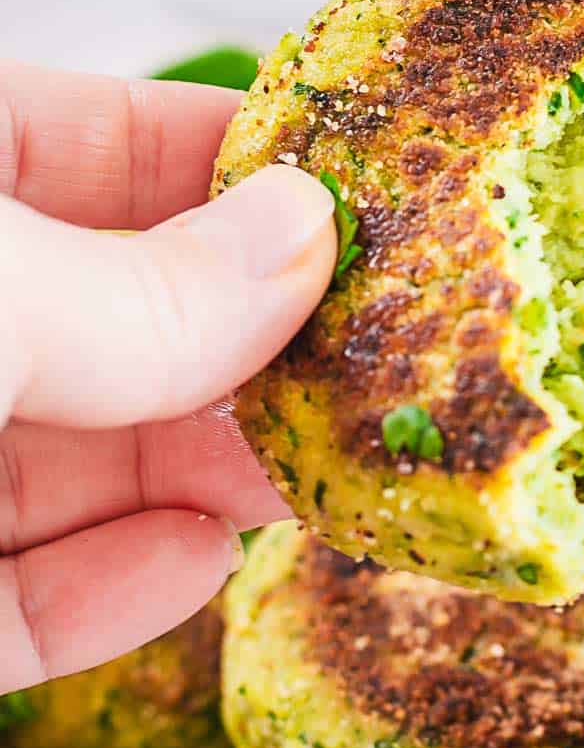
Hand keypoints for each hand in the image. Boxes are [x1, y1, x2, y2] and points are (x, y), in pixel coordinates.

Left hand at [0, 61, 334, 691]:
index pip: (93, 142)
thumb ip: (133, 285)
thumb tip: (302, 231)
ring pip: (72, 467)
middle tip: (382, 365)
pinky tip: (194, 561)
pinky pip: (10, 605)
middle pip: (107, 319)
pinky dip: (105, 591)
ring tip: (325, 474)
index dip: (235, 163)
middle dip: (242, 348)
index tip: (372, 198)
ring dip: (199, 474)